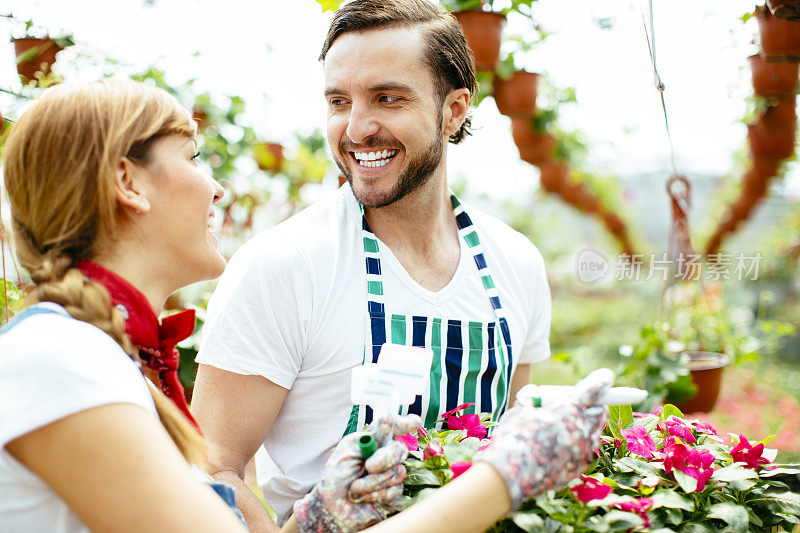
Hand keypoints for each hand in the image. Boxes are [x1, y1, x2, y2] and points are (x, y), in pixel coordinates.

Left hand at [293, 414, 420, 532]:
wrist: (330, 510)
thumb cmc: (334, 480)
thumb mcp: (347, 452)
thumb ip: (369, 437)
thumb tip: (389, 418)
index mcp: (373, 442)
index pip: (395, 428)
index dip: (406, 423)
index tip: (414, 422)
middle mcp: (384, 457)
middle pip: (400, 450)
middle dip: (385, 458)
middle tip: (368, 466)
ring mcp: (391, 476)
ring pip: (397, 472)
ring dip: (373, 481)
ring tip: (354, 488)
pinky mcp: (393, 496)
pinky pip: (395, 491)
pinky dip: (376, 495)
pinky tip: (362, 498)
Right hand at [476, 369, 612, 510]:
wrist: (510, 475)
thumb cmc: (513, 436)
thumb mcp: (521, 409)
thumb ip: (535, 400)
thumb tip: (537, 396)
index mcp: (569, 408)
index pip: (594, 389)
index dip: (601, 380)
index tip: (607, 376)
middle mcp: (582, 429)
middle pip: (600, 412)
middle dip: (593, 406)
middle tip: (578, 406)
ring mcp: (582, 451)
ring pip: (592, 433)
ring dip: (582, 427)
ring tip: (560, 430)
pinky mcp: (578, 468)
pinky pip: (583, 452)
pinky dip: (574, 447)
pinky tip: (555, 449)